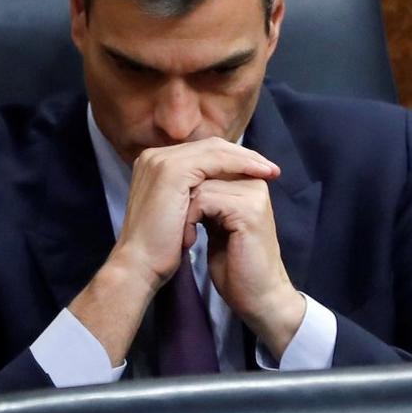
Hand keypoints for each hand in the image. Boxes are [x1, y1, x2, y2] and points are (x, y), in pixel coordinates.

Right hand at [70, 137, 278, 366]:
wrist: (140, 267)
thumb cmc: (160, 248)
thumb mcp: (179, 212)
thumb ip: (192, 193)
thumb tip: (220, 187)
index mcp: (155, 164)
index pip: (202, 152)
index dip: (233, 159)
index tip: (259, 171)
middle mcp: (155, 156)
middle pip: (210, 146)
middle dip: (244, 156)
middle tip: (271, 168)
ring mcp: (162, 161)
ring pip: (215, 150)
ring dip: (247, 159)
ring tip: (270, 172)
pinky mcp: (172, 171)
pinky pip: (215, 160)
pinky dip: (240, 165)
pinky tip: (258, 175)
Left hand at [187, 178, 305, 359]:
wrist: (257, 296)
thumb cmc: (234, 263)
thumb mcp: (216, 221)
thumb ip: (207, 196)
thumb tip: (179, 179)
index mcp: (248, 179)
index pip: (206, 161)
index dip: (184, 186)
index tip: (179, 216)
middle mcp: (254, 180)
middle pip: (203, 167)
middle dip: (182, 195)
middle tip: (179, 226)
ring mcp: (253, 193)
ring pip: (199, 183)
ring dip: (183, 210)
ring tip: (186, 236)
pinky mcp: (248, 210)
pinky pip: (204, 199)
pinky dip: (189, 220)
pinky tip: (190, 241)